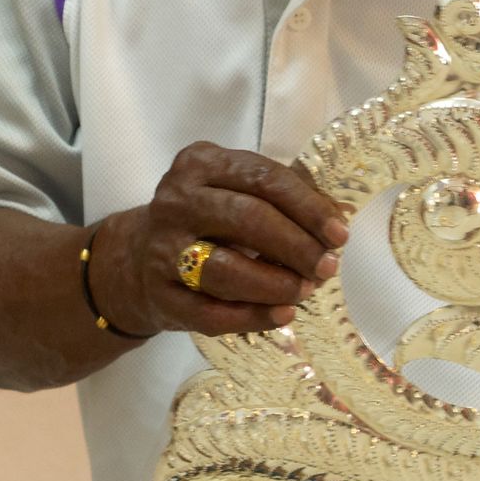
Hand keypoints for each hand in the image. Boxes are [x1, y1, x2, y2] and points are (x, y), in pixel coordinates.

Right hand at [94, 144, 349, 338]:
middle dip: (296, 246)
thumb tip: (340, 213)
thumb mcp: (239, 190)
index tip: (340, 233)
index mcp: (202, 163)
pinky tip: (282, 316)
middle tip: (327, 266)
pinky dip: (252, 317)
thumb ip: (288, 195)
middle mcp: (177, 201)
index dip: (308, 207)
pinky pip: (210, 313)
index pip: (265, 179)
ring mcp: (163, 249)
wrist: (138, 257)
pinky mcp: (160, 294)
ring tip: (306, 290)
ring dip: (275, 283)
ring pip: (225, 270)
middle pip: (248, 219)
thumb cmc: (209, 218)